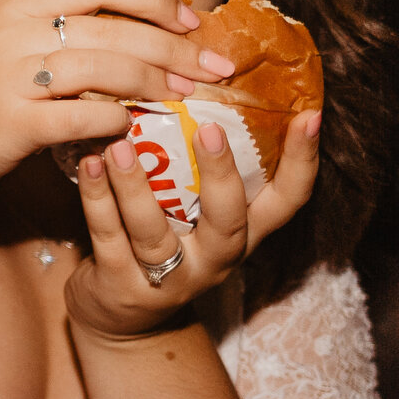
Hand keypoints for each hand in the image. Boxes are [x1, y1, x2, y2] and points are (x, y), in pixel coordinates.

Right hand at [0, 0, 234, 209]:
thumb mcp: (9, 48)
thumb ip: (61, 33)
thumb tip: (140, 32)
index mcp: (17, 5)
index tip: (192, 20)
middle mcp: (12, 32)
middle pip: (113, 27)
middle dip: (173, 47)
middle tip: (213, 66)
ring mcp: (10, 76)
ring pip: (103, 68)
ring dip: (154, 83)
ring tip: (186, 97)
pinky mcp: (12, 123)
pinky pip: (82, 116)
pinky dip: (116, 121)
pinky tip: (134, 128)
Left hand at [64, 108, 321, 340]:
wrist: (120, 318)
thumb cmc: (161, 241)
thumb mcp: (194, 211)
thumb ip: (200, 166)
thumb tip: (197, 80)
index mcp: (242, 233)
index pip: (288, 201)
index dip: (303, 161)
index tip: (310, 115)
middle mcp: (215, 259)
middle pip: (229, 220)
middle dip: (221, 175)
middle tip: (208, 129)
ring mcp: (169, 278)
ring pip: (155, 231)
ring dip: (136, 186)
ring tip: (119, 144)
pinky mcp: (123, 287)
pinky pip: (109, 237)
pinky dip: (97, 199)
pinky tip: (87, 163)